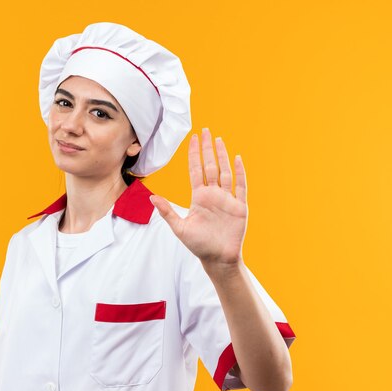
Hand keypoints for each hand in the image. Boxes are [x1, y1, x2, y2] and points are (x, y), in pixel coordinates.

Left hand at [150, 128, 247, 266]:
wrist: (218, 259)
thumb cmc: (199, 245)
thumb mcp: (180, 228)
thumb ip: (167, 211)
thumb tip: (151, 197)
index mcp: (199, 197)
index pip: (196, 170)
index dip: (194, 155)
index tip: (193, 139)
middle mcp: (213, 195)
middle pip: (210, 166)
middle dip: (207, 149)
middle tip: (205, 131)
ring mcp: (227, 199)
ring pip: (225, 172)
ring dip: (222, 155)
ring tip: (218, 140)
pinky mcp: (239, 206)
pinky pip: (240, 186)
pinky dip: (239, 172)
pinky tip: (236, 159)